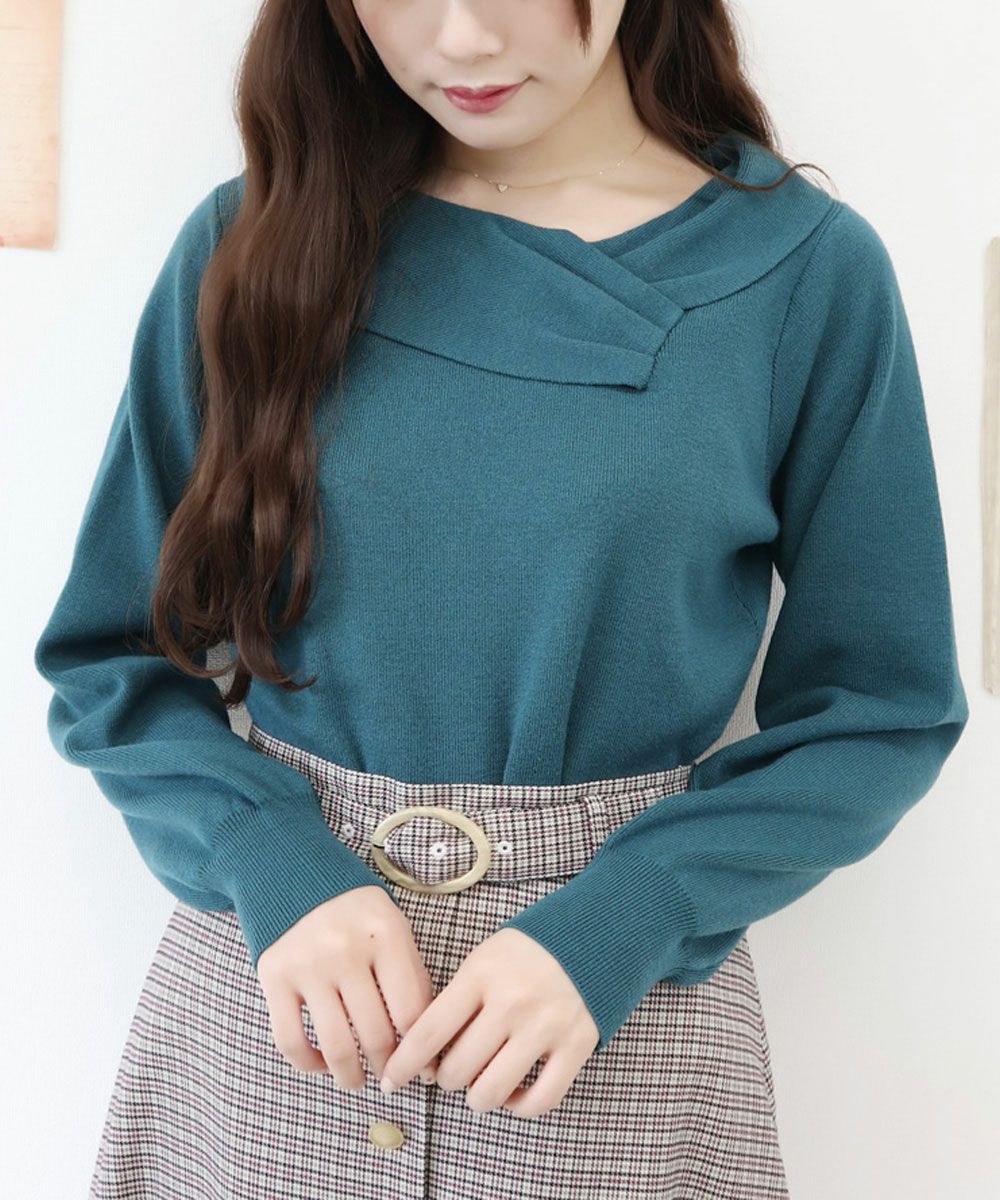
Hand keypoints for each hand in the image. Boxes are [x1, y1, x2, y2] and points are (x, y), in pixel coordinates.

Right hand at [256, 885, 439, 1089]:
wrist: (295, 877)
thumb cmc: (357, 913)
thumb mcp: (394, 929)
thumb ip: (411, 978)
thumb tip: (428, 1045)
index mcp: (386, 934)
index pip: (411, 1013)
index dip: (422, 1052)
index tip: (423, 1072)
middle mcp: (346, 949)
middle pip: (376, 1035)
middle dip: (388, 1068)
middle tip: (390, 1079)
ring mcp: (308, 964)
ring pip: (336, 1046)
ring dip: (350, 1077)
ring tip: (357, 1081)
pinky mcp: (274, 977)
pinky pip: (290, 1041)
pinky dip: (309, 1064)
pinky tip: (322, 1064)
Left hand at [379, 927, 599, 1117]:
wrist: (596, 931)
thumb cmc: (529, 950)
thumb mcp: (485, 957)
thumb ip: (458, 999)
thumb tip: (423, 1052)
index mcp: (481, 973)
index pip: (428, 1031)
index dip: (403, 1064)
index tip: (390, 1081)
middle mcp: (511, 1001)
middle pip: (457, 1069)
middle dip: (445, 1079)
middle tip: (450, 1072)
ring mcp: (546, 1026)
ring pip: (491, 1091)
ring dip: (477, 1098)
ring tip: (479, 1086)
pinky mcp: (577, 1046)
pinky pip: (539, 1100)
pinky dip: (519, 1107)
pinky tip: (513, 1093)